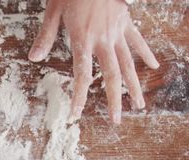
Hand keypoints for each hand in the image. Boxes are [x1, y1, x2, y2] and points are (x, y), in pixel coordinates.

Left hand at [29, 0, 158, 122]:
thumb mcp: (53, 10)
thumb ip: (46, 36)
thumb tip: (33, 58)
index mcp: (83, 38)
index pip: (82, 74)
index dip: (79, 96)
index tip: (76, 114)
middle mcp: (103, 39)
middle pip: (112, 75)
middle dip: (115, 100)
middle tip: (116, 120)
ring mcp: (117, 30)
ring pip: (128, 63)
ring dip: (134, 86)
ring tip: (140, 105)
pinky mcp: (126, 20)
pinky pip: (138, 40)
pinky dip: (146, 53)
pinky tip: (154, 66)